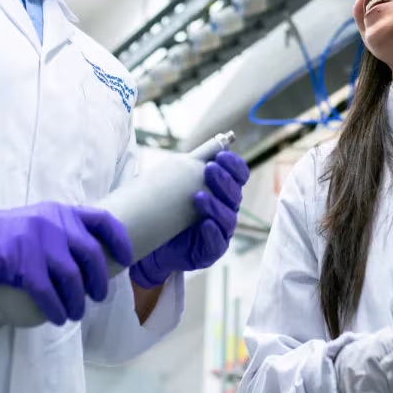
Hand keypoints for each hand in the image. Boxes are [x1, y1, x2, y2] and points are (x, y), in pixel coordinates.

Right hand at [0, 202, 132, 324]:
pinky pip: (48, 292)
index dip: (120, 240)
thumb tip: (89, 260)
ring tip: (75, 313)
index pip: (102, 220)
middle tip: (97, 297)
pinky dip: (56, 309)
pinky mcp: (20, 262)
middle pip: (91, 254)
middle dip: (99, 281)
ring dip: (77, 301)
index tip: (127, 259)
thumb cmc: (2, 236)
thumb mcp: (36, 223)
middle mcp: (53, 222)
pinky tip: (57, 318)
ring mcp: (37, 241)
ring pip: (72, 278)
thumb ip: (60, 232)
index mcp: (61, 211)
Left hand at [130, 151, 249, 287]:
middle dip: (224, 181)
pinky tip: (205, 223)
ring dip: (216, 206)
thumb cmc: (168, 209)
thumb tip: (213, 141)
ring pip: (227, 218)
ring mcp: (221, 232)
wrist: (153, 241)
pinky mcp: (212, 251)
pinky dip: (212, 232)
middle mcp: (227, 210)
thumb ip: (194, 166)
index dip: (234, 165)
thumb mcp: (179, 184)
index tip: (221, 154)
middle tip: (210, 169)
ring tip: (199, 197)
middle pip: (235, 194)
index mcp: (224, 192)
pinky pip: (218, 242)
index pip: (239, 176)